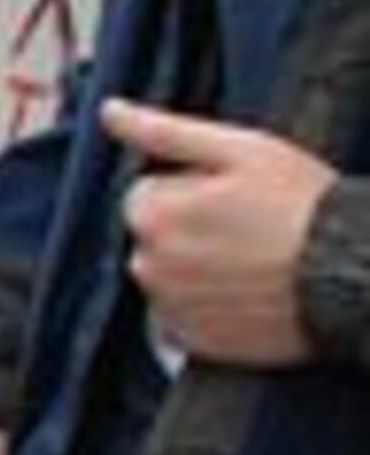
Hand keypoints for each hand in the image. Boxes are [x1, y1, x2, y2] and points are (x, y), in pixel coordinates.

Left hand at [104, 99, 336, 367]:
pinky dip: (209, 305)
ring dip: (197, 267)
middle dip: (188, 228)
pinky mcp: (195, 344)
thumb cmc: (304, 206)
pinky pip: (186, 317)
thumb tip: (109, 110)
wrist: (353, 272)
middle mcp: (147, 267)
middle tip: (250, 227)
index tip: (233, 195)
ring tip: (255, 260)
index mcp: (151, 215)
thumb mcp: (240, 149)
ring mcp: (169, 310)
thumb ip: (163, 130)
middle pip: (154, 237)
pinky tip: (249, 292)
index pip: (145, 193)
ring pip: (169, 277)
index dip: (190, 189)